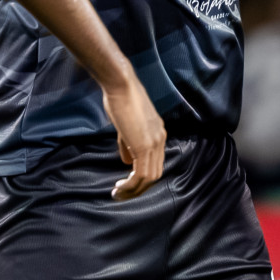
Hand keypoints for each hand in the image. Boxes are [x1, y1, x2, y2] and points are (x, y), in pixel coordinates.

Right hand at [100, 70, 165, 199]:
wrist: (121, 84)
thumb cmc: (120, 99)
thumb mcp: (125, 125)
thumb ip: (128, 144)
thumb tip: (127, 162)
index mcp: (158, 133)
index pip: (155, 162)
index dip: (142, 176)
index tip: (128, 183)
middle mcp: (161, 139)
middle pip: (155, 173)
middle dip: (139, 188)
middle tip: (123, 194)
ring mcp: (155, 143)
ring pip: (150, 177)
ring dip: (135, 190)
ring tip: (119, 194)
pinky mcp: (144, 145)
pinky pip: (141, 174)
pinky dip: (131, 185)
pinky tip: (120, 187)